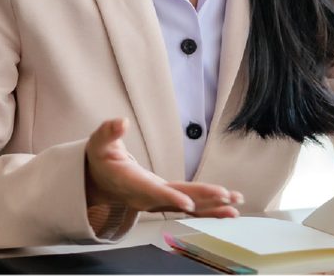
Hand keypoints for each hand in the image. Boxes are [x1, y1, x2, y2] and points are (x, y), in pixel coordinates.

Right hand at [85, 118, 241, 217]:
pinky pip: (190, 208)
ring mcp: (158, 202)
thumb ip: (108, 132)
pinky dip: (210, 209)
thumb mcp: (98, 143)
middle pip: (178, 199)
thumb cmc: (100, 161)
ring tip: (235, 206)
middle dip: (202, 199)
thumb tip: (119, 122)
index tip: (187, 203)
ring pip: (188, 207)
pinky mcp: (166, 201)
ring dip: (212, 207)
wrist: (97, 183)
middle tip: (225, 197)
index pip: (152, 192)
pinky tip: (229, 210)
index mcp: (132, 184)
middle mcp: (147, 197)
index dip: (170, 198)